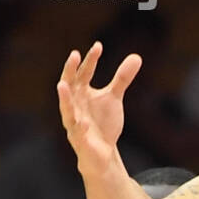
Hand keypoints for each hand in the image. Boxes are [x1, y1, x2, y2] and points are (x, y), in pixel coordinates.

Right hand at [56, 42, 140, 175]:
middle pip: (70, 86)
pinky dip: (79, 127)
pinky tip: (83, 122)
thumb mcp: (114, 97)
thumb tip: (136, 56)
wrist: (102, 152)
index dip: (90, 60)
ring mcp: (74, 122)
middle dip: (71, 71)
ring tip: (62, 85)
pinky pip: (78, 133)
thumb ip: (122, 78)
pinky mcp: (80, 140)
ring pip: (66, 109)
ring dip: (64, 97)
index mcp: (81, 93)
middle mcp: (74, 105)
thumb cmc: (103, 122)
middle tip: (74, 55)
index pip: (84, 73)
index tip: (98, 46)